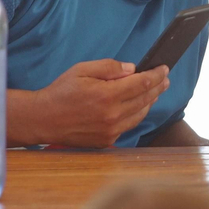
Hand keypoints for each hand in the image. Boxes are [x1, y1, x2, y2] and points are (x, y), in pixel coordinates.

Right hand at [32, 59, 170, 148]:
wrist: (43, 119)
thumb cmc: (61, 92)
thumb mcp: (82, 70)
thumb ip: (109, 68)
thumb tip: (132, 70)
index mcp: (107, 96)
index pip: (142, 84)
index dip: (156, 75)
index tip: (164, 69)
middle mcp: (112, 115)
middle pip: (145, 100)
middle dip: (158, 88)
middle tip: (165, 79)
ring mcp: (111, 130)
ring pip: (140, 114)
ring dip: (150, 102)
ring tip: (154, 92)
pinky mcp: (107, 140)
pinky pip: (128, 125)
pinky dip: (136, 114)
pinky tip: (137, 106)